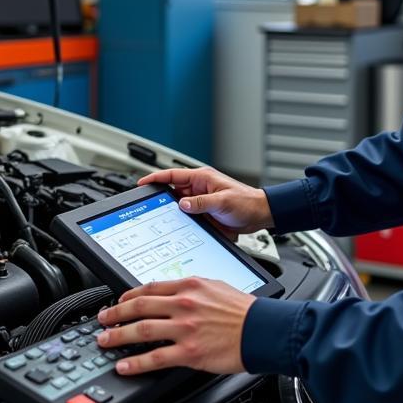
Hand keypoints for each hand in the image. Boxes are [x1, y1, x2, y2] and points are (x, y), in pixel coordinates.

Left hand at [96, 277, 255, 375]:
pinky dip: (136, 363)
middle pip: (139, 307)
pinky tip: (125, 366)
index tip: (119, 302)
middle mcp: (184, 305)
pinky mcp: (190, 353)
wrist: (264, 329)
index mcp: (190, 287)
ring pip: (141, 331)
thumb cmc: (246, 311)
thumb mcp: (217, 287)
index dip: (129, 296)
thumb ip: (194, 289)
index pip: (150, 288)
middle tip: (102, 320)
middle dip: (115, 314)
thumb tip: (176, 293)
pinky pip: (156, 358)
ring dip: (118, 336)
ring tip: (105, 341)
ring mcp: (185, 329)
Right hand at [137, 167, 273, 235]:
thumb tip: (182, 204)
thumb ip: (202, 203)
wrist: (259, 215)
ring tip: (160, 219)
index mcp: (202, 178)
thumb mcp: (223, 202)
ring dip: (171, 211)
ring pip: (178, 205)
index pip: (173, 175)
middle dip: (160, 197)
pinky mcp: (204, 213)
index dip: (156, 178)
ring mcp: (201, 200)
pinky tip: (176, 227)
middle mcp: (199, 188)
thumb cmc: (247, 202)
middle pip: (172, 191)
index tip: (142, 183)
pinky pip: (187, 215)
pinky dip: (180, 220)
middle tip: (148, 206)